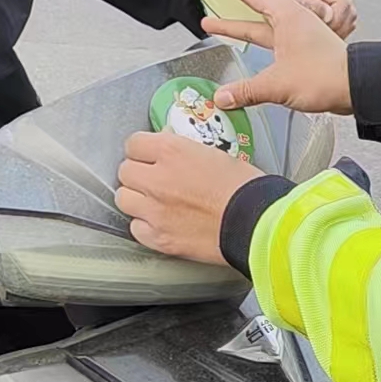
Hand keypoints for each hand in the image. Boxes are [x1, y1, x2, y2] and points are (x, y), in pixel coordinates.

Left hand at [116, 131, 261, 264]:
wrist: (256, 223)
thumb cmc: (244, 188)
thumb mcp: (214, 152)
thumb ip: (183, 149)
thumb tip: (166, 143)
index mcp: (171, 151)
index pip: (133, 143)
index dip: (142, 150)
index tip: (148, 156)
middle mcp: (157, 179)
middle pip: (125, 171)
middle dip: (138, 174)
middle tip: (153, 179)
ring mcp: (155, 210)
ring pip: (124, 199)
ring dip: (137, 198)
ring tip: (154, 201)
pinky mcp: (159, 238)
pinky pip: (136, 227)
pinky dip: (145, 225)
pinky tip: (161, 222)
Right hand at [202, 0, 352, 114]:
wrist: (356, 86)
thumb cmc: (329, 75)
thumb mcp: (278, 84)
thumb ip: (246, 91)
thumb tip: (224, 96)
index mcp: (289, 17)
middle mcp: (294, 22)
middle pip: (261, 3)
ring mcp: (299, 35)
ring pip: (265, 23)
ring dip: (243, 23)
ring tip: (221, 24)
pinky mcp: (302, 50)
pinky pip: (273, 37)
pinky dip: (258, 37)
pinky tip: (250, 48)